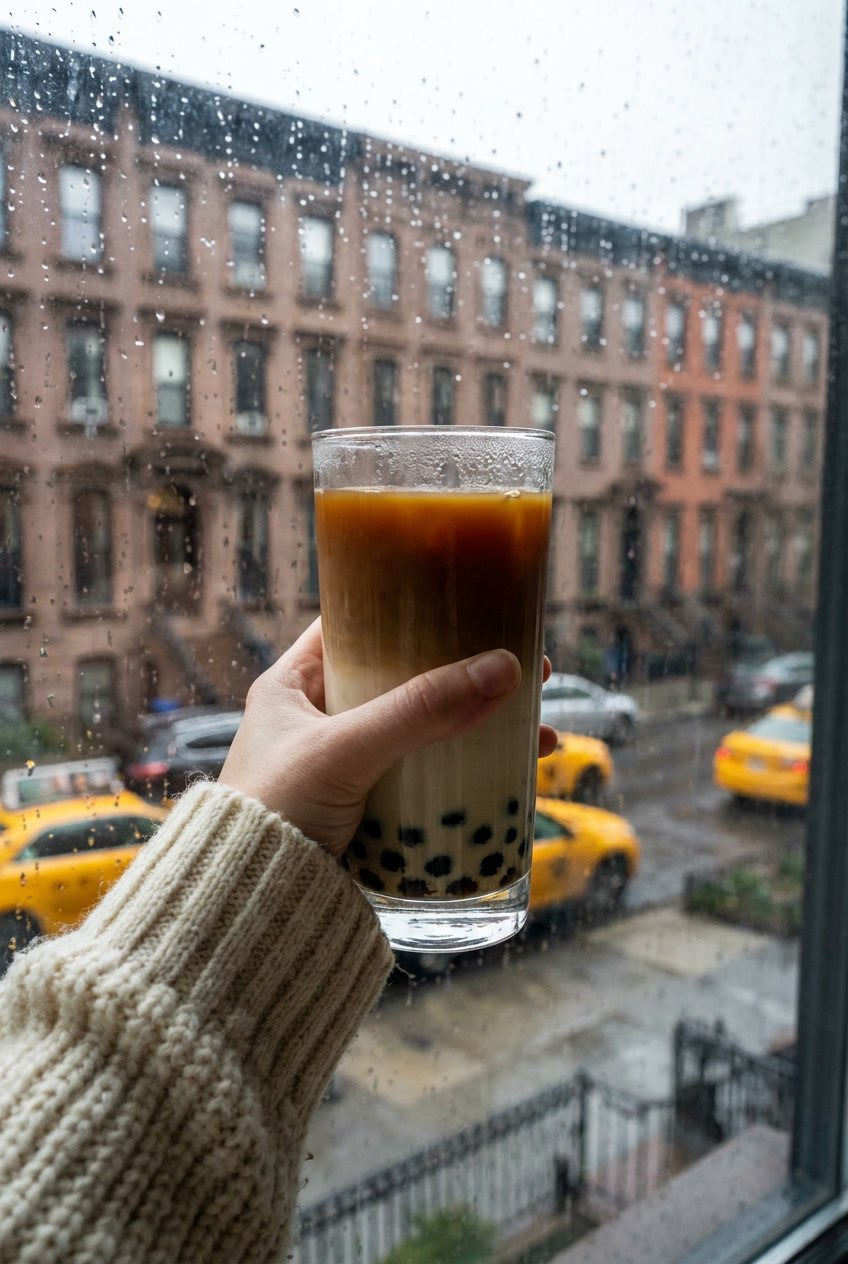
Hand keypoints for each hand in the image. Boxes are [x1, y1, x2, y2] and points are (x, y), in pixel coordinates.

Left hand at [219, 618, 556, 857]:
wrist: (246, 912)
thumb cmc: (273, 815)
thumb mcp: (345, 752)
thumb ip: (418, 711)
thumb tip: (502, 669)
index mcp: (292, 686)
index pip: (355, 625)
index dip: (409, 608)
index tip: (467, 603)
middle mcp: (317, 720)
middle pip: (406, 680)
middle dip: (466, 676)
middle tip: (529, 668)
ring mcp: (344, 767)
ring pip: (424, 732)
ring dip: (478, 728)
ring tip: (541, 733)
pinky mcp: (365, 812)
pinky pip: (426, 780)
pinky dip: (467, 776)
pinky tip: (513, 777)